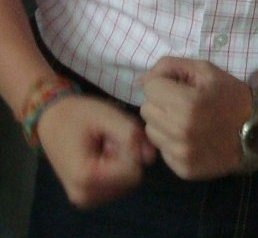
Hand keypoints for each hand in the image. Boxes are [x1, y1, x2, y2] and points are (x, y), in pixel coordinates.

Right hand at [37, 93, 155, 207]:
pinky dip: (116, 167)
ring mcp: (86, 199)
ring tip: (104, 143)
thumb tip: (151, 157)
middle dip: (126, 155)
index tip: (114, 133)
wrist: (50, 119)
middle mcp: (85, 195)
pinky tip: (102, 152)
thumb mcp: (106, 115)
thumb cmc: (77, 114)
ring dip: (122, 161)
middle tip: (108, 137)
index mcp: (85, 177)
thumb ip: (131, 134)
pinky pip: (117, 185)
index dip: (131, 149)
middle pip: (130, 179)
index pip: (132, 172)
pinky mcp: (88, 197)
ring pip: (126, 183)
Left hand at [140, 58, 251, 179]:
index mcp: (186, 103)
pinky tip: (191, 137)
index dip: (163, 82)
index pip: (149, 87)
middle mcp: (180, 131)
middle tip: (183, 103)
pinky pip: (163, 151)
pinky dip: (172, 142)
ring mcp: (181, 154)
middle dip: (161, 102)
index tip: (179, 86)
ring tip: (186, 120)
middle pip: (146, 110)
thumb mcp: (204, 69)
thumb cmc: (230, 94)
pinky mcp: (184, 170)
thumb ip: (170, 67)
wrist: (257, 129)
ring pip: (151, 131)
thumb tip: (141, 80)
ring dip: (163, 123)